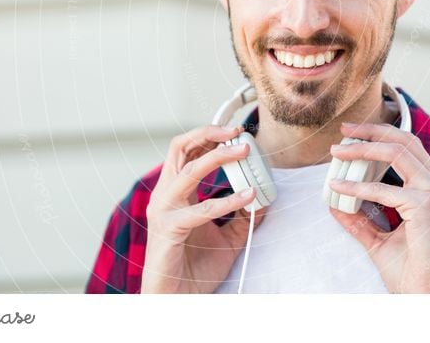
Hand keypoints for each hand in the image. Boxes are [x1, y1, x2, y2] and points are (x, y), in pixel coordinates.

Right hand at [141, 125, 266, 293]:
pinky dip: (226, 201)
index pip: (187, 150)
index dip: (210, 135)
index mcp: (175, 191)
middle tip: (239, 132)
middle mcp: (165, 194)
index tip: (237, 131)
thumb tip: (266, 197)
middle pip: (180, 147)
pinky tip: (247, 196)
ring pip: (188, 170)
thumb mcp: (228, 236)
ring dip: (218, 157)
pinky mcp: (169, 229)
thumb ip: (243, 216)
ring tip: (244, 152)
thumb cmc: (196, 266)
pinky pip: (200, 209)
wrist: (178, 298)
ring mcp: (163, 209)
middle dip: (210, 133)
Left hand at [327, 122, 429, 293]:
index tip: (352, 132)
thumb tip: (334, 202)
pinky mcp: (425, 207)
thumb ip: (360, 218)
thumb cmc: (409, 270)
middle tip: (343, 130)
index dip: (379, 133)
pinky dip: (357, 187)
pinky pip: (384, 190)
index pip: (408, 145)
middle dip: (371, 131)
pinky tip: (338, 188)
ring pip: (396, 154)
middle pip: (404, 140)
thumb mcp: (378, 238)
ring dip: (363, 150)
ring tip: (337, 152)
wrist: (425, 296)